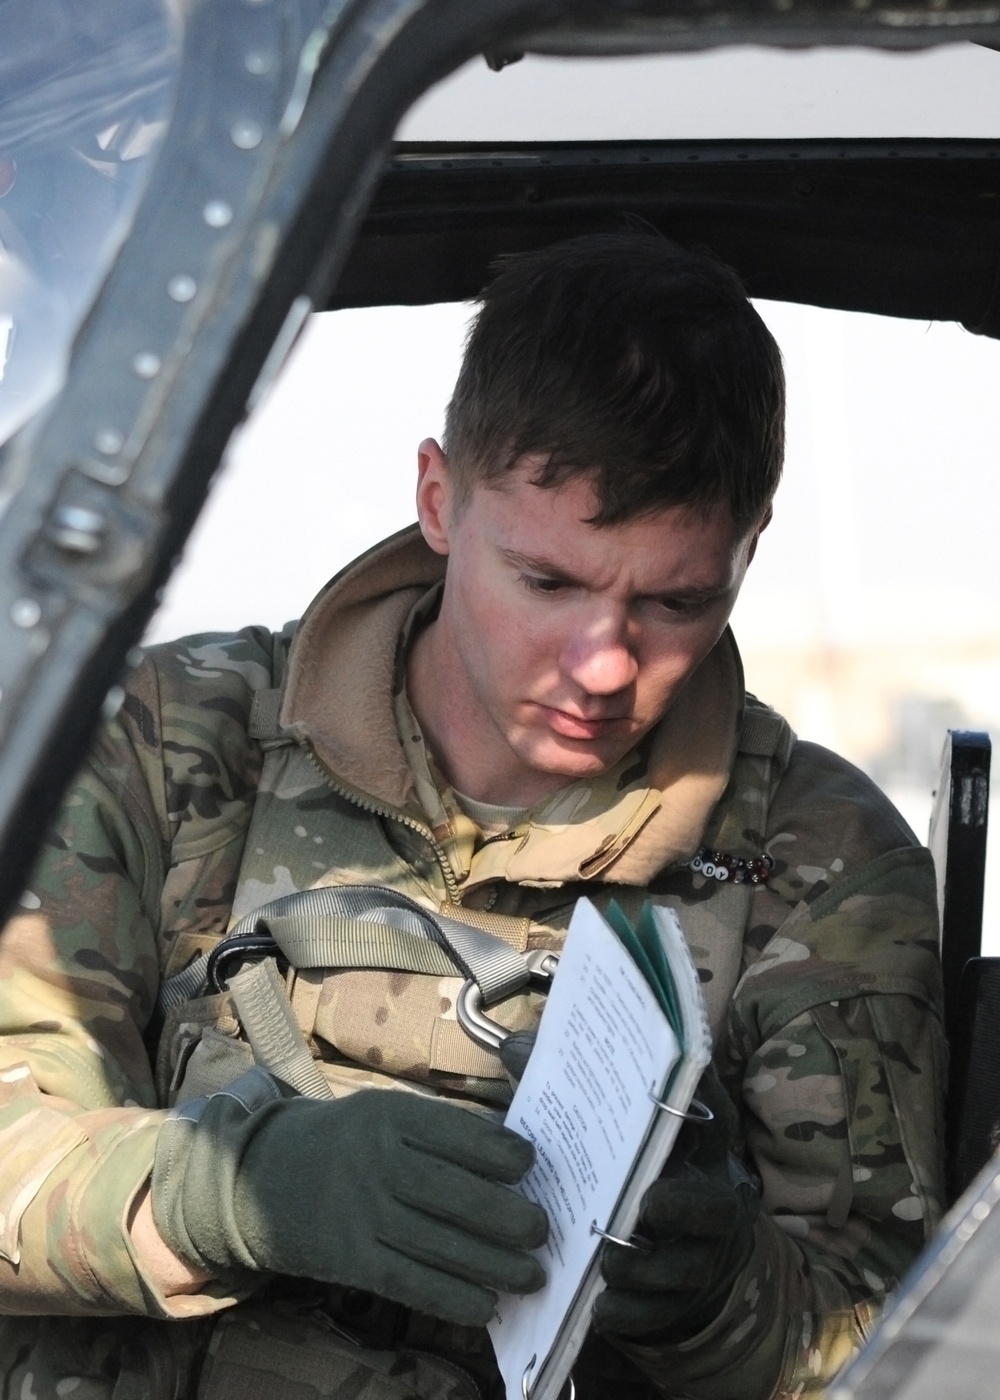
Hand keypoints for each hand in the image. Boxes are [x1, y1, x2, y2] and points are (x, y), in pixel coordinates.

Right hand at [151, 1070, 547, 1325]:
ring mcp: (360, 1214)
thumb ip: (438, 1133)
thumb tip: (512, 1159)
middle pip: (450, 1192)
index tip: (531, 1164)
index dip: (497, 1150)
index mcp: (389, 1116)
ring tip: (532, 1275)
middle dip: (505, 1215)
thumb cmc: (347, 1142)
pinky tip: (486, 1305)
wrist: (263, 1177)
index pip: (452, 1133)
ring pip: (436, 1243)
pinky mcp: (350, 1259)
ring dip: (492, 1264)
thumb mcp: (384, 1115)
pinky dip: (451, 1297)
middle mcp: (375, 1162)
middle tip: (541, 1229)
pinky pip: (408, 1281)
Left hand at [592, 1067, 758, 1342]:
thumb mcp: (607, 1125)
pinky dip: (631, 1310)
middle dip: (684, 1204)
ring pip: (687, 1264)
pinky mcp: (680, 1298)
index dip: (701, 1104)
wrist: (670, 1242)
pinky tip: (600, 1307)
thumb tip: (516, 1046)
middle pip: (712, 1203)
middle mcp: (710, 1195)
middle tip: (649, 1204)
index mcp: (700, 1142)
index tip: (678, 1096)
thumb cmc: (626, 1163)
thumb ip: (569, 1088)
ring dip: (648, 1265)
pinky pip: (662, 1311)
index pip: (711, 1112)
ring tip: (608, 1262)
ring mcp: (701, 1252)